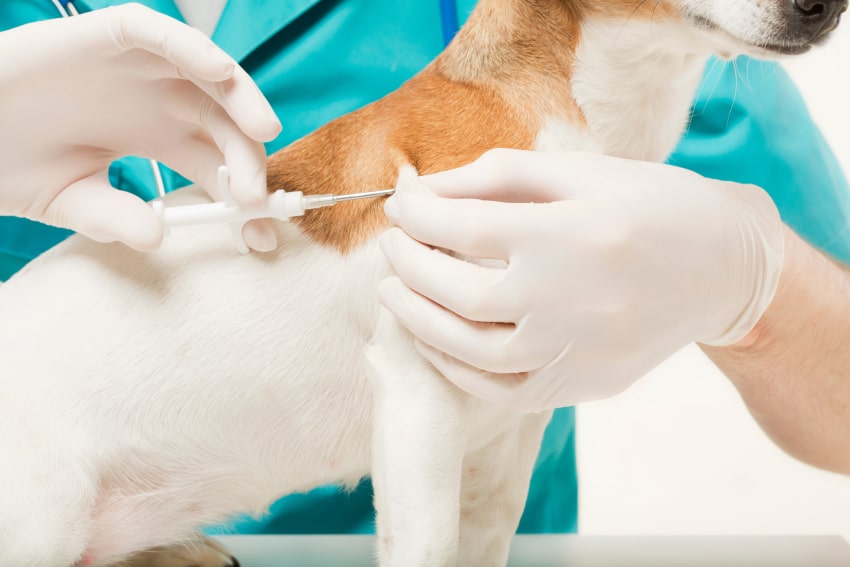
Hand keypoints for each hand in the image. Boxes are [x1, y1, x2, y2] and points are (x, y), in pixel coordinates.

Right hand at [0, 4, 281, 250]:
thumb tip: (156, 235)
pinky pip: (156, 32)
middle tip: (255, 196)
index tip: (263, 235)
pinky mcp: (108, 37)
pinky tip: (218, 72)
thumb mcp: (72, 199)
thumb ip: (113, 217)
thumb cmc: (13, 159)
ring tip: (263, 130)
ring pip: (207, 74)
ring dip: (241, 97)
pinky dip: (190, 45)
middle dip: (249, 157)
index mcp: (160, 140)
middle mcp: (160, 102)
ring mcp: (139, 68)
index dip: (244, 199)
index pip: (218, 167)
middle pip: (225, 122)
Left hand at [378, 149, 783, 411]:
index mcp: (571, 233)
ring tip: (394, 292)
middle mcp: (571, 299)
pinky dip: (457, 368)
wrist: (722, 268)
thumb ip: (496, 175)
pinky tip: (436, 340)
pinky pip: (503, 390)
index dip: (417, 216)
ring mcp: (578, 351)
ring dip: (418, 322)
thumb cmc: (650, 206)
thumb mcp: (580, 170)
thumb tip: (422, 193)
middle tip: (389, 247)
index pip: (463, 227)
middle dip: (407, 267)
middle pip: (458, 294)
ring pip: (472, 351)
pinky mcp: (584, 385)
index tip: (400, 208)